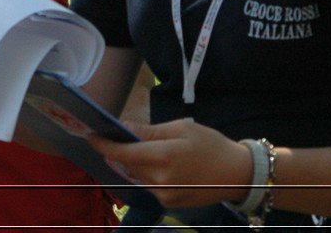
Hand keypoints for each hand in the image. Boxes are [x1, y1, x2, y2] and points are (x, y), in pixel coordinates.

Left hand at [89, 119, 253, 208]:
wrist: (239, 174)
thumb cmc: (211, 145)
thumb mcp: (181, 128)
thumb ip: (149, 131)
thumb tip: (124, 128)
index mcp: (164, 157)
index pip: (123, 153)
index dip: (104, 145)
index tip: (91, 135)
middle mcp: (161, 180)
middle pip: (127, 164)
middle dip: (120, 151)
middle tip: (118, 136)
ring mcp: (165, 195)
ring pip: (136, 175)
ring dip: (134, 163)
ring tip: (141, 149)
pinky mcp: (170, 202)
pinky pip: (148, 185)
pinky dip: (146, 173)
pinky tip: (157, 164)